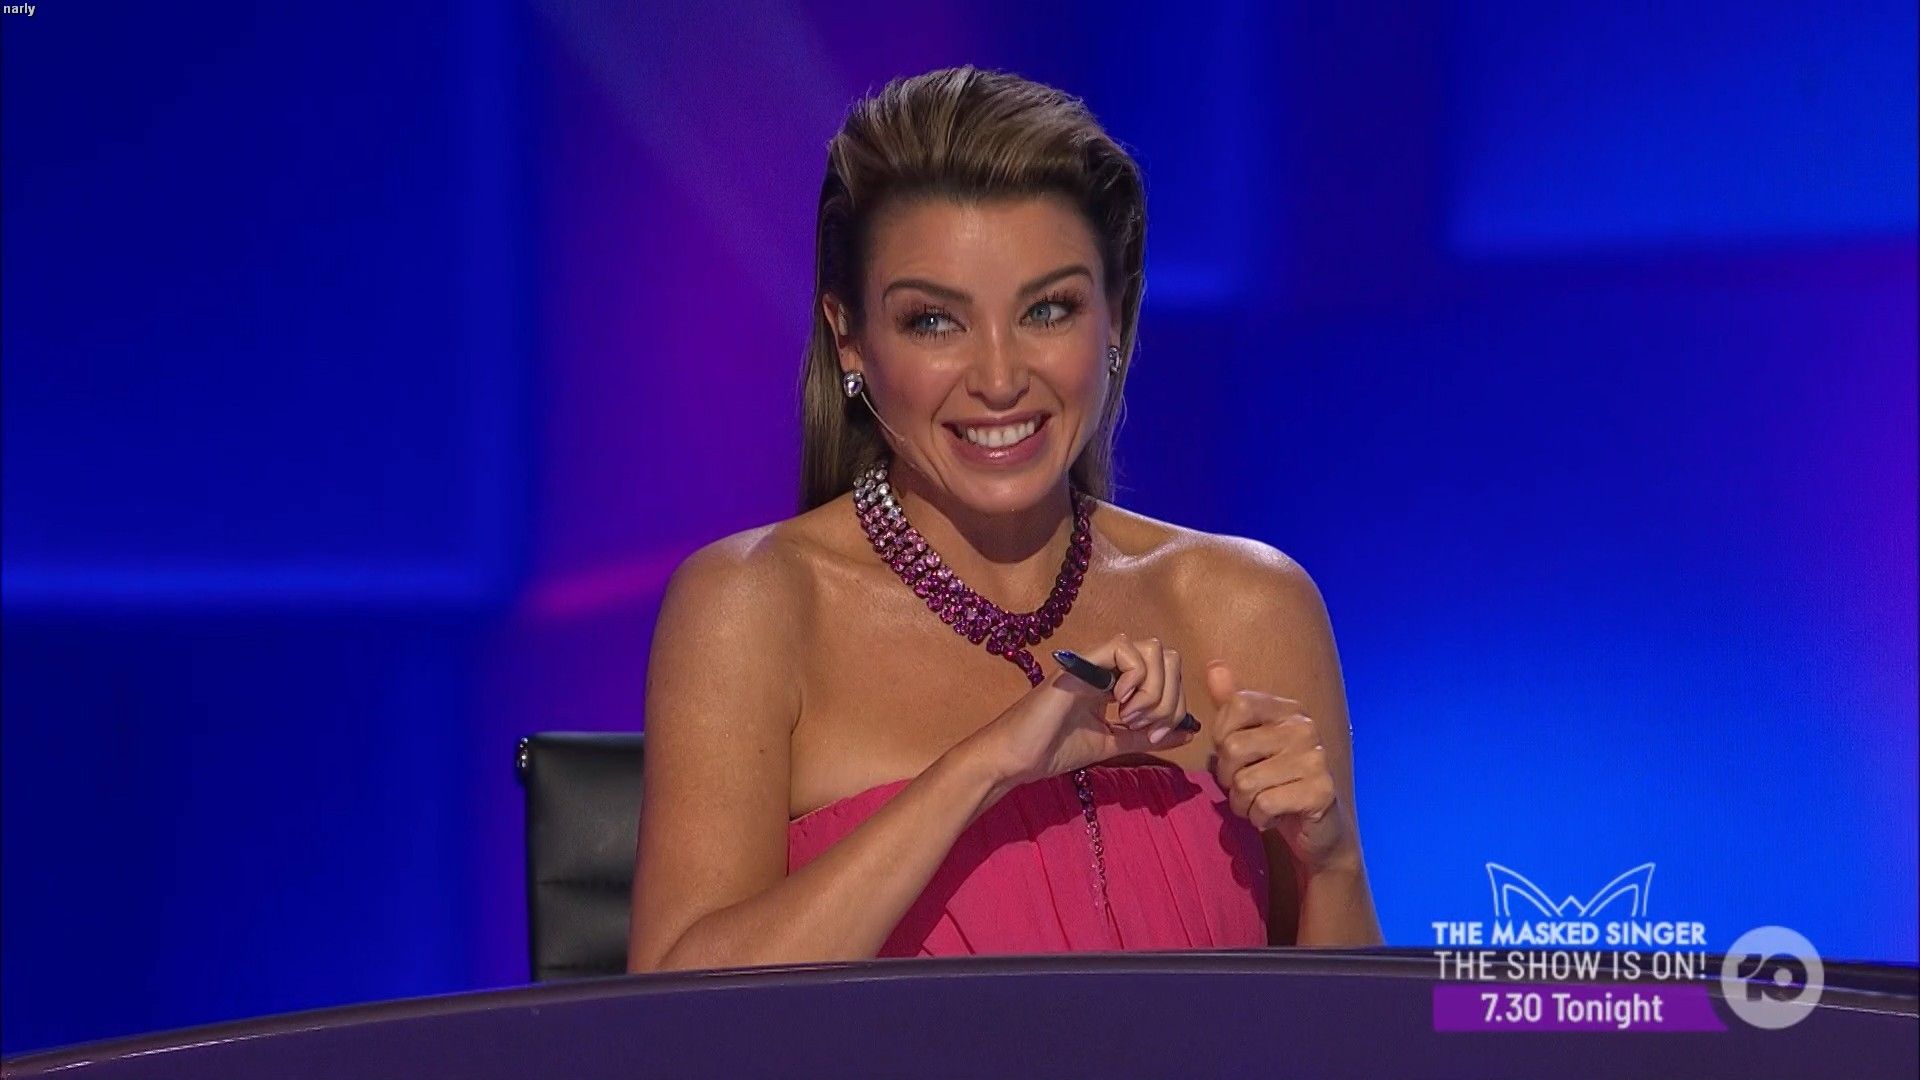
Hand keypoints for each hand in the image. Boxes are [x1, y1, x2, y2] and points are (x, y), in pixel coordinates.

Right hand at [974, 632, 1197, 789]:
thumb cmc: (1054, 750)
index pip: (1167, 673)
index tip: (1152, 737)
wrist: (1016, 757)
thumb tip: (1188, 732)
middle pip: (1167, 656)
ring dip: (1154, 690)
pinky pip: (1126, 649)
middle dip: (1169, 698)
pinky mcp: (1082, 661)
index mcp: (1117, 681)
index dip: (1173, 705)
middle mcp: (1110, 665)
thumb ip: (1146, 736)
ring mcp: (1096, 660)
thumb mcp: (1112, 743)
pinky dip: (1135, 679)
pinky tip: (1118, 705)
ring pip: (1153, 650)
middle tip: (1145, 728)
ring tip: (1130, 718)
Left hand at [1204, 660, 1355, 873]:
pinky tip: (1271, 817)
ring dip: (1242, 803)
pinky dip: (1258, 818)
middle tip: (1244, 788)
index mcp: (1288, 710)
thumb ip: (1231, 705)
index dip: (1221, 735)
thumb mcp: (1251, 741)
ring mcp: (1316, 759)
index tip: (1232, 755)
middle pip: (1233, 746)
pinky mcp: (1321, 792)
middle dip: (1227, 778)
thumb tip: (1214, 666)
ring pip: (1246, 782)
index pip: (1237, 705)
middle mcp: (1305, 728)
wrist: (1317, 829)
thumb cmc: (1276, 782)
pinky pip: (1264, 804)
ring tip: (1257, 804)